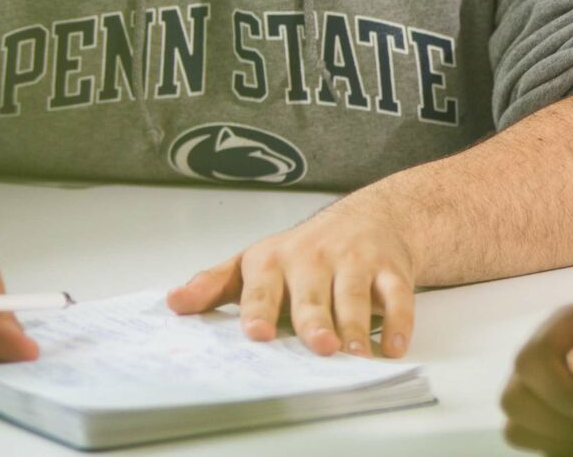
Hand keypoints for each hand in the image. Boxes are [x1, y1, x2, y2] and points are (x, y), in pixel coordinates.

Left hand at [165, 199, 416, 357]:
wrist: (369, 217)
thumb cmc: (304, 250)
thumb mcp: (254, 262)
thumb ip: (215, 285)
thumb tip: (173, 303)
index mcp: (275, 261)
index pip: (263, 287)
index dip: (259, 310)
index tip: (255, 333)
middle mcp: (314, 258)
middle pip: (313, 295)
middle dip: (315, 321)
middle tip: (319, 346)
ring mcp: (355, 261)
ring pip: (355, 296)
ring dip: (356, 327)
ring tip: (354, 355)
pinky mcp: (390, 268)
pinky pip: (397, 295)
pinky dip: (399, 322)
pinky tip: (393, 347)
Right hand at [501, 304, 572, 453]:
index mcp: (564, 325)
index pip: (531, 360)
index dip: (558, 393)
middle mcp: (544, 356)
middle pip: (513, 397)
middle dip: (555, 422)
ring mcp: (540, 390)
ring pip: (515, 424)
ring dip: (553, 438)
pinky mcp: (546, 419)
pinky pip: (529, 442)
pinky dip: (555, 448)